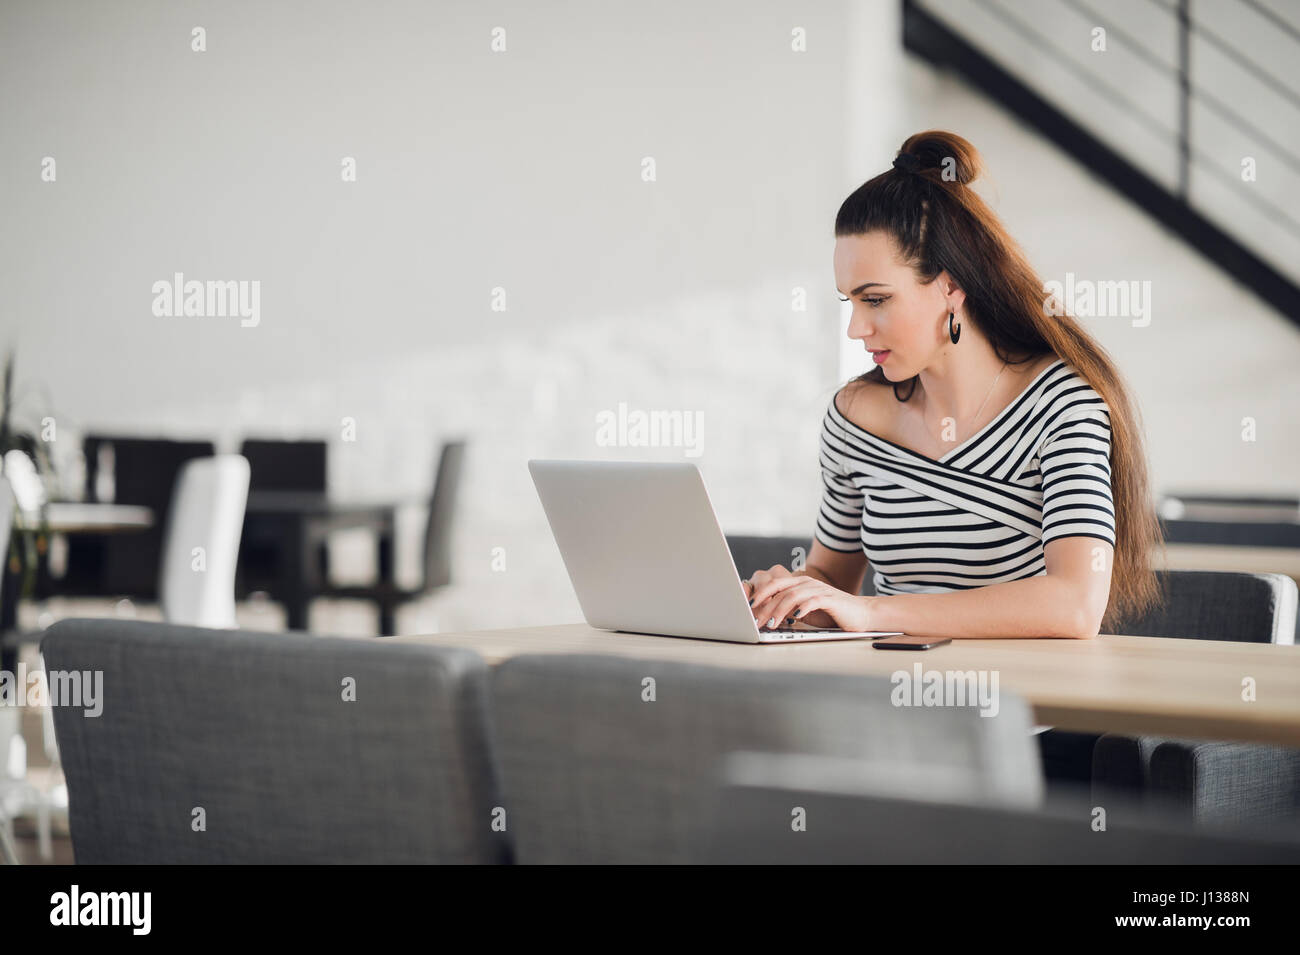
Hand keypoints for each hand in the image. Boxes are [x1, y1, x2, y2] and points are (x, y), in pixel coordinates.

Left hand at [748, 571, 873, 631]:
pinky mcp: (830, 599)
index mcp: (799, 583)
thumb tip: (766, 617)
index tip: (748, 607)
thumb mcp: (804, 611)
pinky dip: (801, 608)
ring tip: (771, 624)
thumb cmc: (830, 614)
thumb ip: (788, 610)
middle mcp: (807, 583)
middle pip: (780, 591)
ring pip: (792, 596)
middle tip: (756, 621)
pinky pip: (812, 601)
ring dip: (779, 610)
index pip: (774, 584)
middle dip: (765, 606)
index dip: (760, 594)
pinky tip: (794, 618)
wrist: (859, 614)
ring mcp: (818, 589)